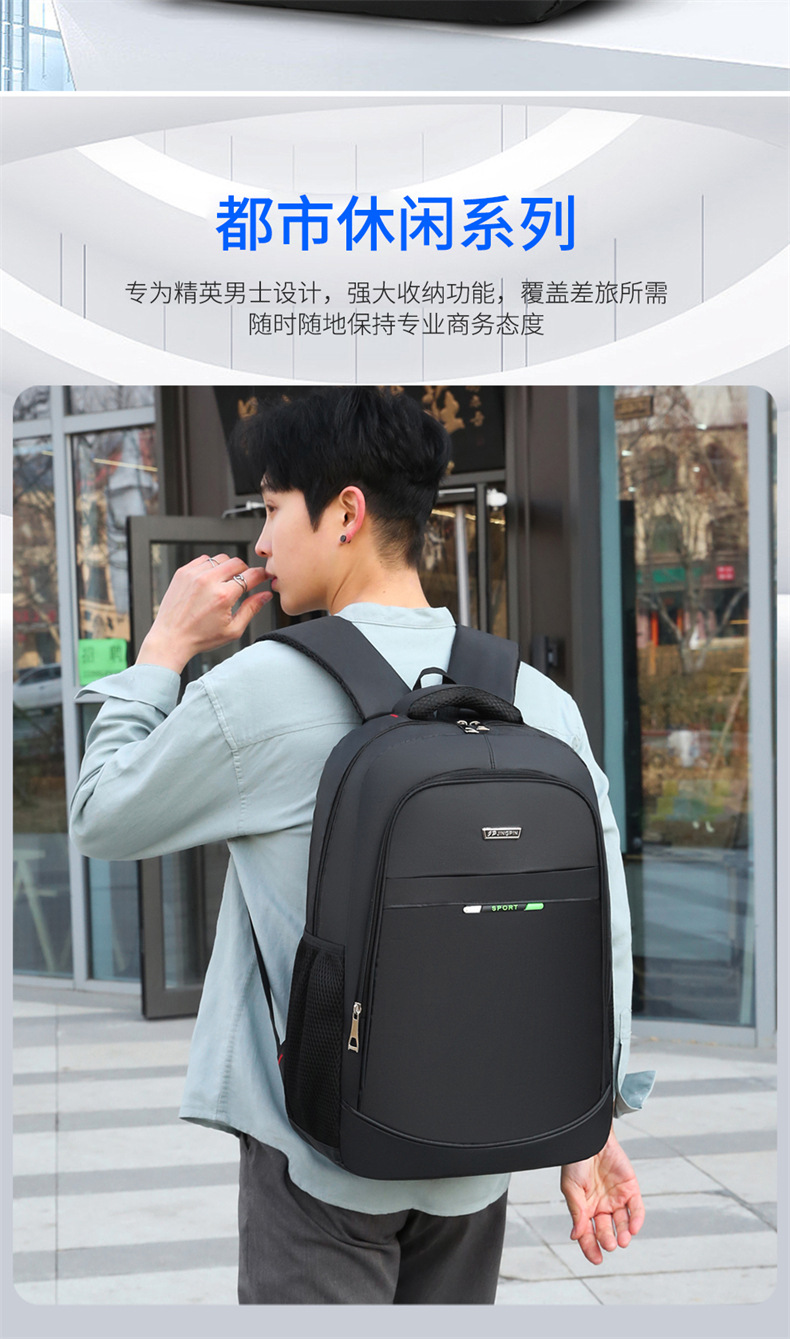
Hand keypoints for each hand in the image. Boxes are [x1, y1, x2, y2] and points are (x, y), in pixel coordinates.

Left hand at [136, 553, 272, 673]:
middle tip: (242, 583)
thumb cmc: (200, 637)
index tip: (264, 577)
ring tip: (224, 584)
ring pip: (221, 559)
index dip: (262, 575)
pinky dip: (211, 567)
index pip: (251, 575)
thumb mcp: (233, 630)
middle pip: (237, 562)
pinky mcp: (183, 572)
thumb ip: (252, 609)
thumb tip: (266, 595)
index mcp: (223, 596)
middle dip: (245, 571)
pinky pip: (204, 559)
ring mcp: (194, 574)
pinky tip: (209, 581)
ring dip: (227, 568)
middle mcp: (208, 581)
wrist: (170, 638)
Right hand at [560, 1125, 644, 1264]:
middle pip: (605, 1230)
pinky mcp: (631, 1189)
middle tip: (609, 1243)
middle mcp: (601, 1206)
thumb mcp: (571, 1188)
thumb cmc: (576, 1161)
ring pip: (622, 1224)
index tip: (596, 1260)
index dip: (590, 1248)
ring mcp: (617, 1199)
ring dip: (623, 1234)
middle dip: (607, 1240)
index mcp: (584, 1208)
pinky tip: (633, 1229)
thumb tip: (576, 1236)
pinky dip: (636, 1220)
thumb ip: (576, 1212)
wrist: (591, 1137)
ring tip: (622, 1240)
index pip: (587, 1234)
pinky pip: (637, 1209)